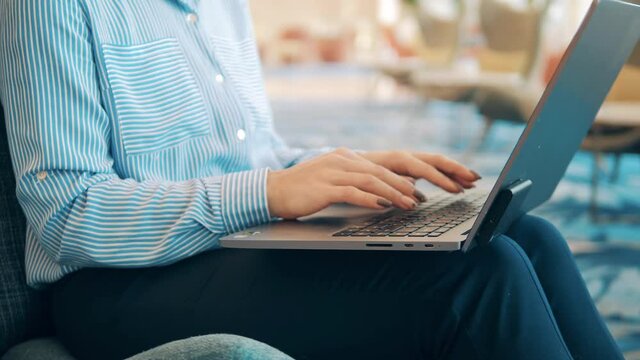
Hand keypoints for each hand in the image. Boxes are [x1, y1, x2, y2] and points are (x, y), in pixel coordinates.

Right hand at [267, 148, 479, 218]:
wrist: (274, 191)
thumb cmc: (309, 190)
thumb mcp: (340, 181)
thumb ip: (366, 183)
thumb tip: (395, 194)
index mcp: (355, 157)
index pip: (400, 159)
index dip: (431, 166)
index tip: (457, 176)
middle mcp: (348, 158)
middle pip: (394, 165)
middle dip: (428, 175)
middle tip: (453, 186)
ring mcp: (335, 170)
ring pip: (375, 179)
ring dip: (398, 192)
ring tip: (415, 204)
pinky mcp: (324, 186)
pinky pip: (352, 192)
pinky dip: (369, 200)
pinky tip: (383, 208)